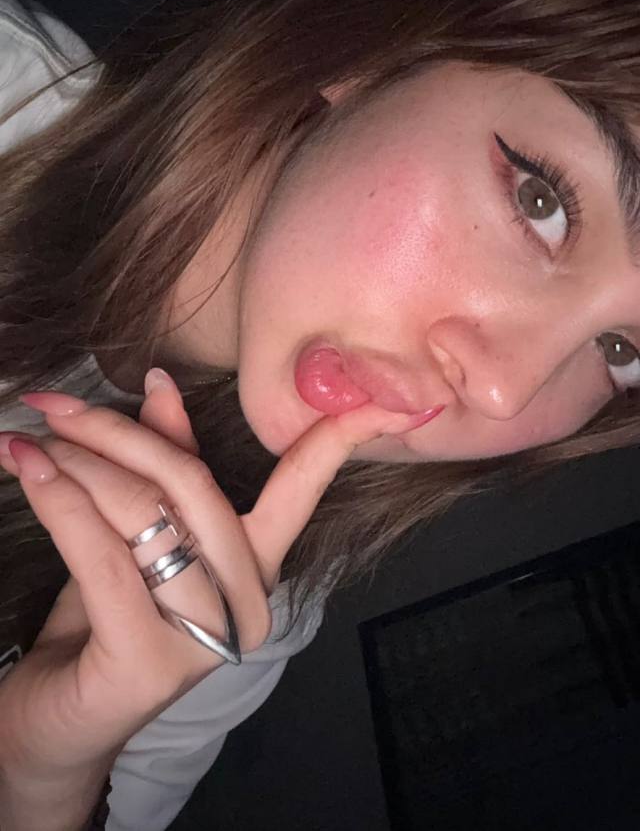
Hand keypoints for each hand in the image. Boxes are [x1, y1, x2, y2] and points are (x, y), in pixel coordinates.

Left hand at [0, 369, 428, 778]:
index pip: (301, 490)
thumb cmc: (103, 617)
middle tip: (53, 405)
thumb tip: (162, 382)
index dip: (334, 440)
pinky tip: (28, 468)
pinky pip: (103, 557)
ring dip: (76, 464)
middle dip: (116, 431)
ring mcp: (206, 639)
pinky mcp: (149, 664)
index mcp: (257, 569)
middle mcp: (248, 604)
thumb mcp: (140, 534)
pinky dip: (59, 503)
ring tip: (29, 438)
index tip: (376, 397)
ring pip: (144, 513)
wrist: (57, 722)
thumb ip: (164, 464)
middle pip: (192, 484)